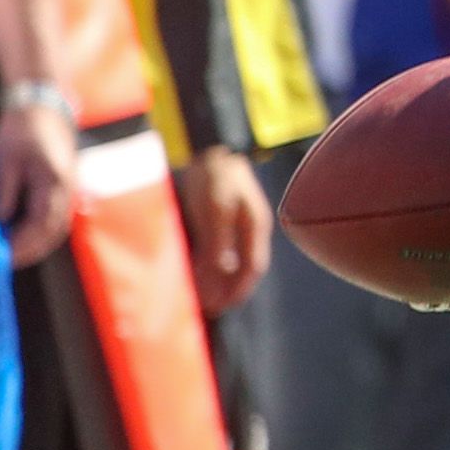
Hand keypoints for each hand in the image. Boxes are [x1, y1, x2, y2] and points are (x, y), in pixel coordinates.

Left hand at [0, 99, 78, 268]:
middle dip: (28, 251)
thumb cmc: (22, 127)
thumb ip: (5, 191)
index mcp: (53, 184)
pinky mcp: (63, 187)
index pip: (40, 227)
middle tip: (1, 262)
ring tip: (9, 252)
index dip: (21, 246)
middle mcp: (66, 191)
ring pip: (55, 229)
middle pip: (52, 234)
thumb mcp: (6, 157)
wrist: (43, 103)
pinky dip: (39, 231)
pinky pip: (55, 217)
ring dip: (35, 243)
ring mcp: (68, 190)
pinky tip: (19, 233)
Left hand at [175, 147, 271, 316]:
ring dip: (215, 278)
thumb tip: (220, 273)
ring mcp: (234, 220)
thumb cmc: (215, 173)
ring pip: (228, 258)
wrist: (210, 140)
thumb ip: (218, 242)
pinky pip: (216, 246)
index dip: (238, 290)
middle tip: (208, 309)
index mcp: (254, 226)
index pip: (252, 268)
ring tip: (199, 295)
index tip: (221, 307)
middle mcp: (247, 227)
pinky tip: (195, 269)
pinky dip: (207, 262)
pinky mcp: (218, 214)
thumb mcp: (216, 208)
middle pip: (240, 267)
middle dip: (226, 290)